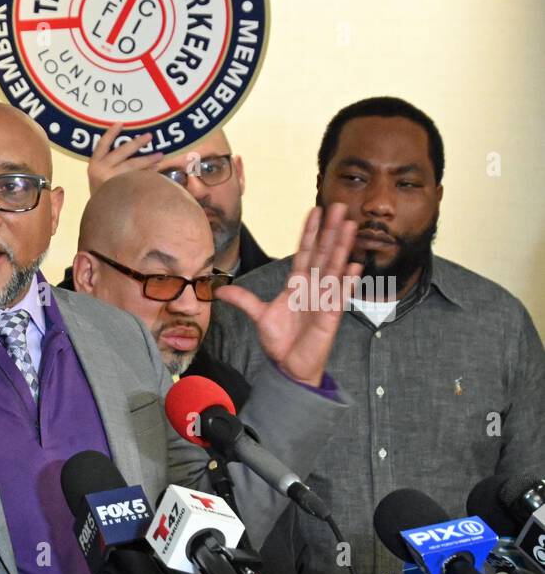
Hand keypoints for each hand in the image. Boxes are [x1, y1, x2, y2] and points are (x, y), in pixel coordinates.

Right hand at [87, 123, 163, 193]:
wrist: (101, 215)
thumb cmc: (101, 194)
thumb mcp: (98, 178)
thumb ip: (108, 164)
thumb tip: (131, 147)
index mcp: (93, 165)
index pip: (102, 145)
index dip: (111, 133)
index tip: (120, 123)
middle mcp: (101, 171)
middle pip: (122, 152)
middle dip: (137, 143)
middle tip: (150, 136)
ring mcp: (112, 181)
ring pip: (132, 166)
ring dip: (148, 159)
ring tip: (160, 155)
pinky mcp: (122, 190)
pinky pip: (138, 178)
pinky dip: (148, 174)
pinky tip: (157, 171)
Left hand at [213, 202, 361, 386]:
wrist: (289, 367)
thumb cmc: (280, 341)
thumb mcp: (260, 316)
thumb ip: (243, 300)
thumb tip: (219, 290)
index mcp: (297, 285)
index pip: (305, 253)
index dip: (310, 233)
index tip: (315, 211)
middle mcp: (313, 288)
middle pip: (323, 254)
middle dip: (331, 231)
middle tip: (340, 206)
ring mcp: (324, 301)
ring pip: (334, 269)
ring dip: (342, 248)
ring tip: (350, 226)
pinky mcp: (330, 317)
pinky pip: (340, 297)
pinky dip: (346, 282)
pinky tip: (354, 265)